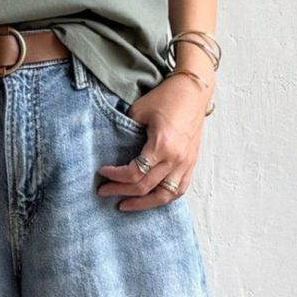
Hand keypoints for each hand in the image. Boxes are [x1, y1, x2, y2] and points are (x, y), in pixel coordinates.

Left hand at [96, 68, 213, 210]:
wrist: (194, 91)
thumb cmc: (167, 97)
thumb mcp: (139, 111)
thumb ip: (126, 131)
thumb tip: (114, 148)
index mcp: (162, 145)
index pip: (134, 173)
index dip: (115, 176)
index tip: (102, 172)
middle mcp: (176, 158)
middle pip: (145, 187)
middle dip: (121, 191)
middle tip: (104, 191)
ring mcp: (186, 163)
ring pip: (164, 196)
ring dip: (143, 204)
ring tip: (126, 205)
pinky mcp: (192, 163)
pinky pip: (179, 190)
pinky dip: (163, 198)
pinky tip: (150, 199)